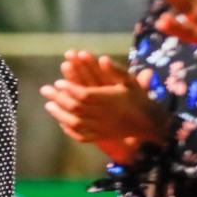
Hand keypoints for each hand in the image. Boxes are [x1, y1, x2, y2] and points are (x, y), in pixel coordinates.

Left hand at [40, 50, 168, 146]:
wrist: (151, 124)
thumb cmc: (140, 99)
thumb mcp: (131, 82)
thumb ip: (116, 71)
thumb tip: (102, 58)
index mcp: (112, 100)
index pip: (85, 94)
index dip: (70, 88)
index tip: (58, 82)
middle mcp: (105, 115)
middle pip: (76, 108)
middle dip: (58, 98)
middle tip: (45, 89)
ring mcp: (103, 128)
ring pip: (76, 123)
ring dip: (60, 114)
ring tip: (48, 105)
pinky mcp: (102, 137)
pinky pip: (82, 136)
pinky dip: (69, 130)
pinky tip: (61, 121)